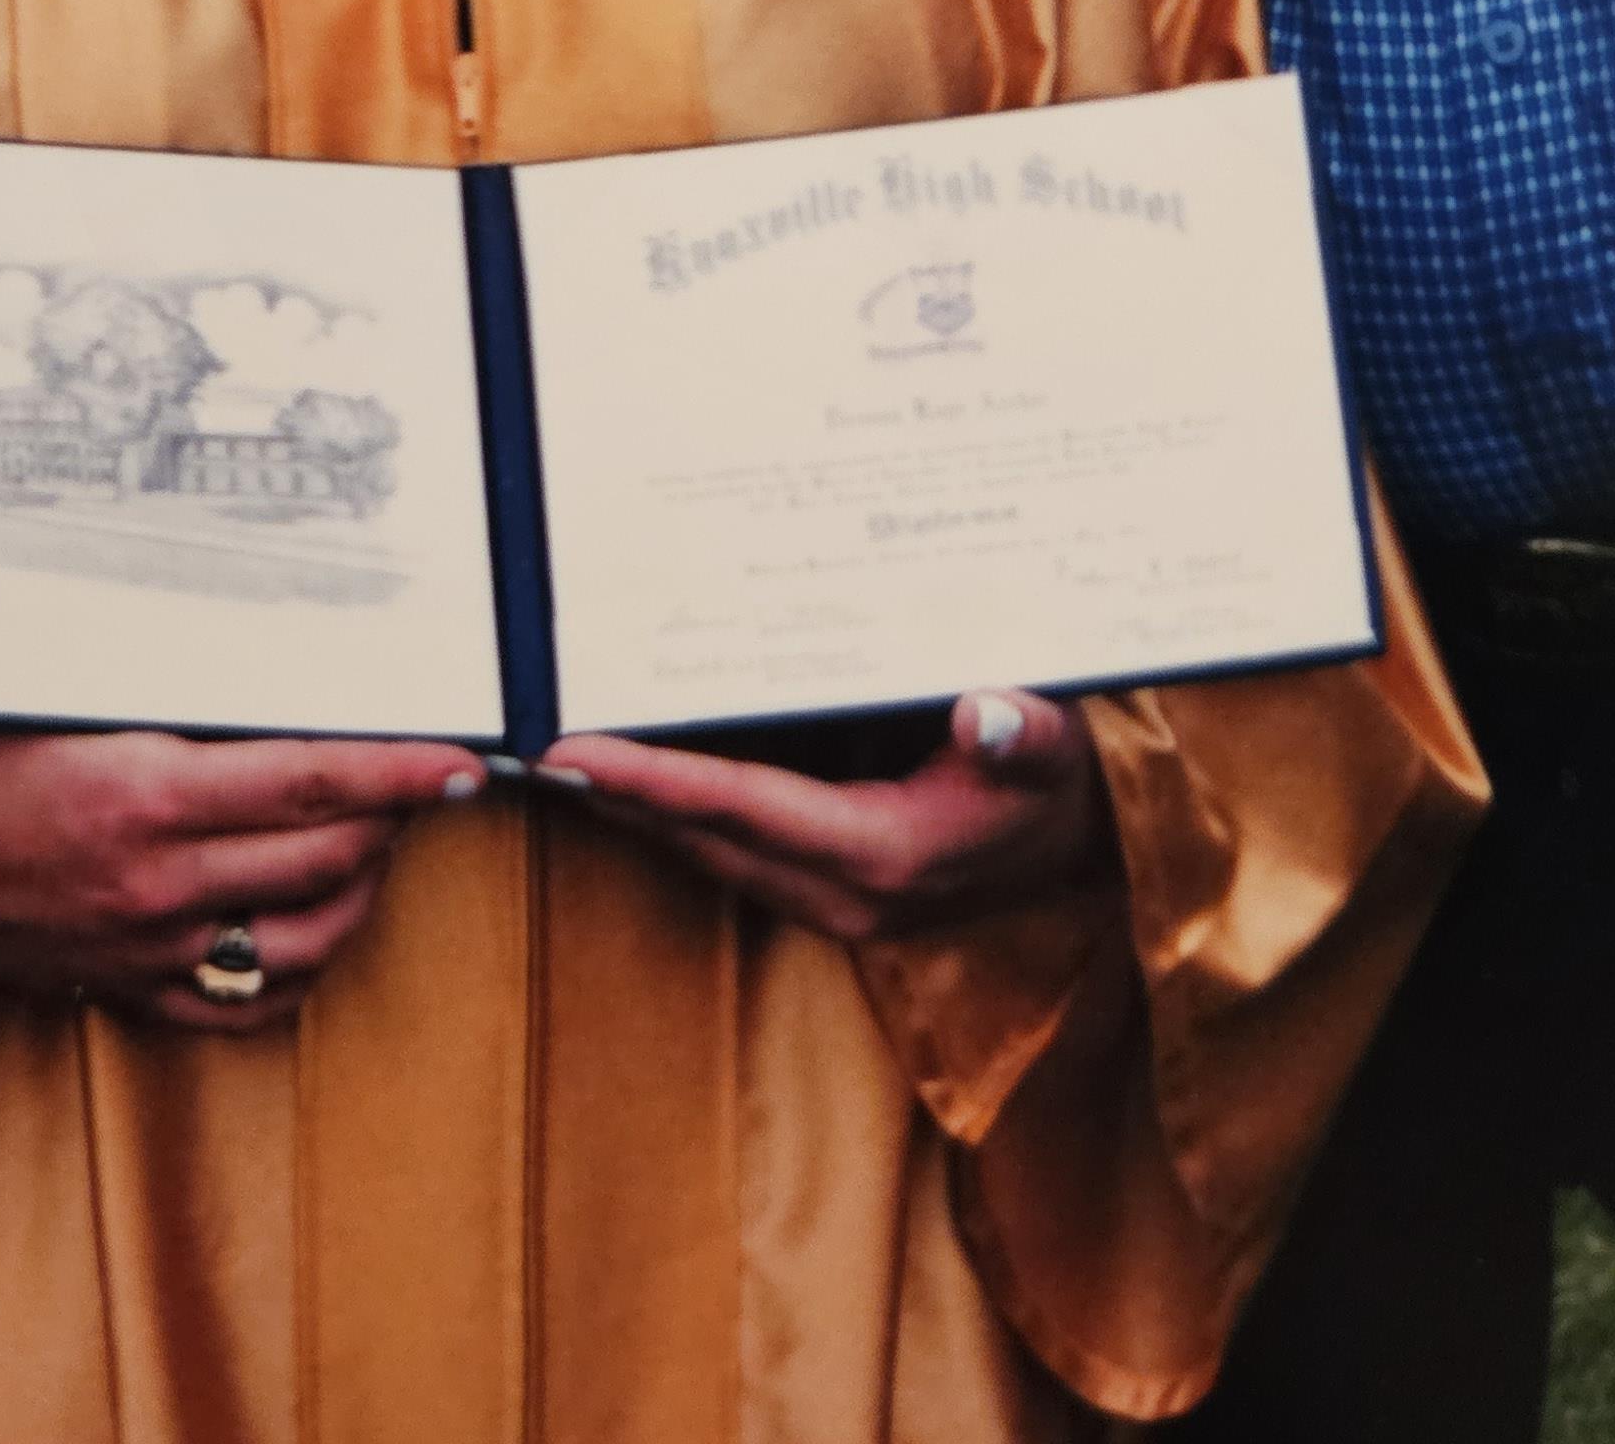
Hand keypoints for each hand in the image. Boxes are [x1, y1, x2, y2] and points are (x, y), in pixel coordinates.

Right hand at [0, 719, 489, 1029]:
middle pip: (325, 859)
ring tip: (376, 834)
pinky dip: (298, 959)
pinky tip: (312, 911)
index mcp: (141, 794)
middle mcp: (151, 882)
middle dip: (395, 815)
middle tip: (425, 770)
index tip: (461, 754)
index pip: (313, 784)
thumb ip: (176, 692)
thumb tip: (287, 675)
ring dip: (359, 885)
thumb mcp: (65, 688)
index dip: (400, 770)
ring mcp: (138, 947)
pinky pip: (244, 1001)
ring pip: (303, 935)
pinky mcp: (119, 985)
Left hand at [533, 691, 1110, 944]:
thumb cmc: (1058, 782)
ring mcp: (833, 901)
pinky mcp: (829, 887)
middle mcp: (844, 894)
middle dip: (614, 795)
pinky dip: (676, 812)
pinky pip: (732, 847)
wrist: (1086, 843)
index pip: (741, 809)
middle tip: (528, 745)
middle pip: (702, 837)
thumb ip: (1022, 737)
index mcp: (884, 857)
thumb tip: (983, 712)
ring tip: (556, 756)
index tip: (572, 755)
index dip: (653, 781)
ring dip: (633, 808)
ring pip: (707, 849)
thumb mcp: (1054, 751)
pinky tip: (633, 774)